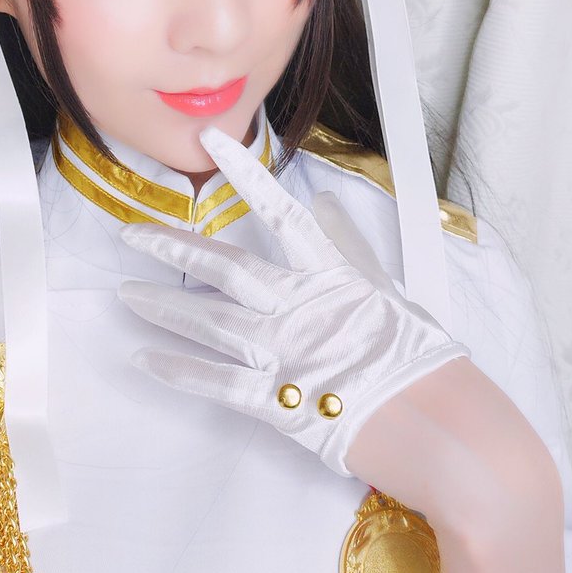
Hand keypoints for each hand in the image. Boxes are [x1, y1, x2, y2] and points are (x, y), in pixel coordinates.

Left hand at [119, 127, 468, 477]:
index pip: (281, 212)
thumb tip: (328, 203)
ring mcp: (288, 354)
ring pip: (210, 322)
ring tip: (126, 294)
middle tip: (130, 234)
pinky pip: (217, 384)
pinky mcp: (280, 403)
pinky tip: (145, 359)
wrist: (445, 433)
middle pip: (226, 268)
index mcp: (333, 275)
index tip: (210, 139)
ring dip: (163, 306)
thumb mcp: (390, 291)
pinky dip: (178, 371)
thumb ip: (351, 247)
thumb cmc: (423, 361)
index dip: (244, 172)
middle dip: (173, 248)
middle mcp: (303, 307)